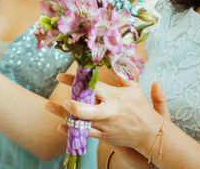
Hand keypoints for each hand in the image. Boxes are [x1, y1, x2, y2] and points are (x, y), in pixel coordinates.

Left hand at [46, 73, 164, 152]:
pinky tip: (60, 126)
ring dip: (65, 116)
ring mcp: (105, 126)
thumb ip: (121, 76)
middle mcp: (108, 112)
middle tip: (64, 100)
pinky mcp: (103, 136)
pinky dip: (71, 131)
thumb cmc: (140, 108)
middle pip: (89, 111)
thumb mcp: (133, 88)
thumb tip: (111, 62)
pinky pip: (85, 135)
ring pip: (83, 124)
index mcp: (114, 97)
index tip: (62, 76)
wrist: (150, 134)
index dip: (78, 80)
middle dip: (75, 107)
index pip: (94, 87)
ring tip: (49, 106)